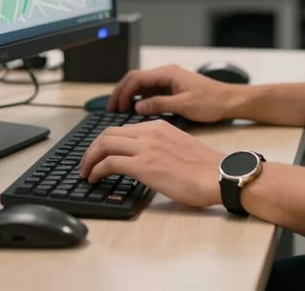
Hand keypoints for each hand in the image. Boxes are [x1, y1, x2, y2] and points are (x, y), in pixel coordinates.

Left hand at [79, 119, 222, 207]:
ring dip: (89, 158)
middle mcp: (150, 132)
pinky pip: (109, 163)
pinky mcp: (144, 165)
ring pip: (104, 144)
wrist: (219, 175)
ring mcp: (146, 147)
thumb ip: (161, 146)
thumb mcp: (179, 147)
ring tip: (85, 172)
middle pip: (108, 132)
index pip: (123, 128)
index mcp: (159, 126)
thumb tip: (147, 159)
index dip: (106, 141)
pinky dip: (96, 170)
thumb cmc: (205, 168)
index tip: (99, 153)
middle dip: (92, 148)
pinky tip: (94, 179)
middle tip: (86, 163)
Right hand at [107, 64, 243, 122]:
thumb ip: (159, 104)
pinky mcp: (173, 89)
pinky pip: (150, 91)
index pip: (136, 79)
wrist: (230, 101)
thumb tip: (137, 106)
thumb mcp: (184, 105)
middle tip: (110, 109)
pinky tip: (134, 110)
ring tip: (118, 111)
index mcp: (168, 73)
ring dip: (129, 96)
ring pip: (141, 85)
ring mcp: (169, 81)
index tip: (114, 108)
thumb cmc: (212, 101)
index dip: (122, 92)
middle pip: (135, 79)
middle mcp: (167, 74)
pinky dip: (139, 99)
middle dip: (121, 92)